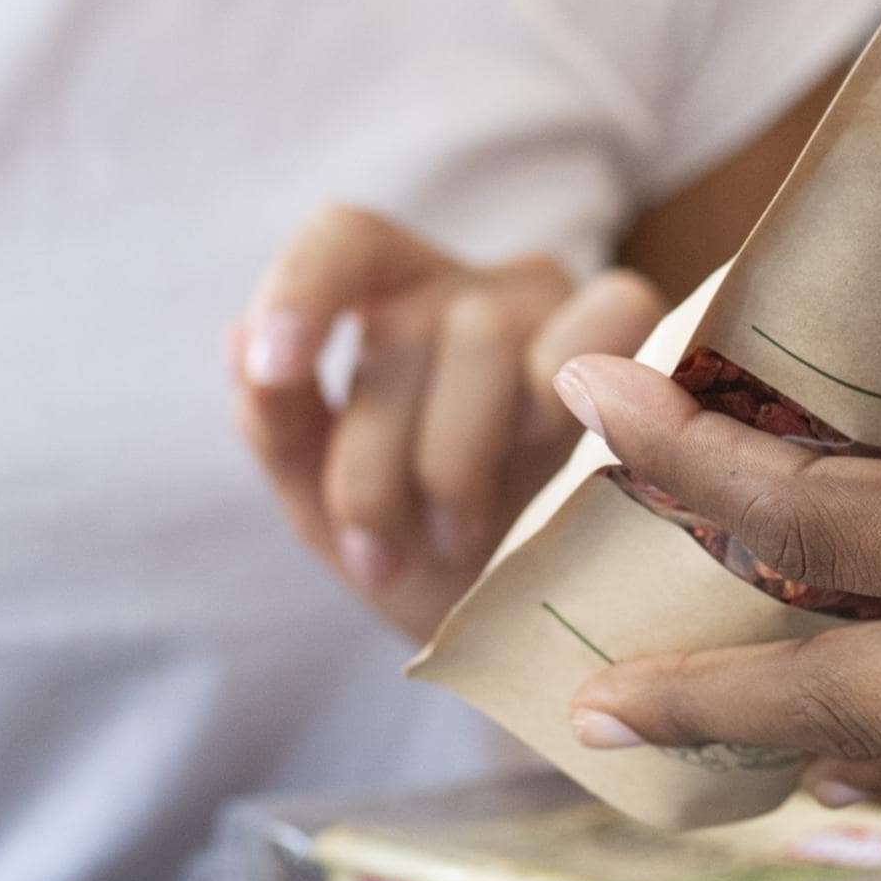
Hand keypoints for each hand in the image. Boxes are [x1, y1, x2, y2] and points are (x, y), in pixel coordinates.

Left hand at [239, 208, 668, 644]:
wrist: (515, 639)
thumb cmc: (416, 552)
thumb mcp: (323, 507)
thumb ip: (279, 427)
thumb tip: (245, 346)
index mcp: (389, 301)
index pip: (344, 242)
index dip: (302, 290)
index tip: (278, 371)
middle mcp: (472, 289)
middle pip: (407, 326)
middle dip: (375, 460)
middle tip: (378, 552)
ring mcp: (556, 309)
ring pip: (484, 336)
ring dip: (455, 459)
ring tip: (453, 539)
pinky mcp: (635, 340)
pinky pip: (607, 317)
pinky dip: (565, 388)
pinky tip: (549, 457)